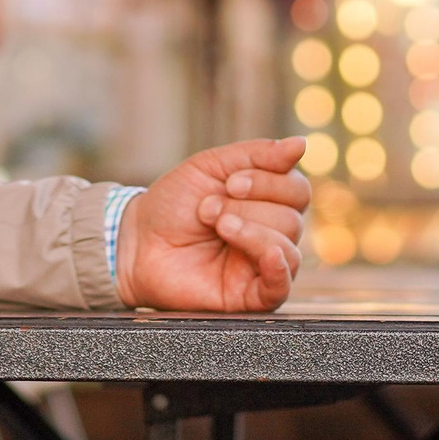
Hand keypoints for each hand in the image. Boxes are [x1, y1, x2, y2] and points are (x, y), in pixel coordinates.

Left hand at [118, 138, 309, 311]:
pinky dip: (279, 268)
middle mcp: (272, 234)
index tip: (231, 183)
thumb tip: (302, 143)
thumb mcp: (211, 165)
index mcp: (268, 202)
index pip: (297, 189)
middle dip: (247, 208)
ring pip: (287, 248)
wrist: (136, 241)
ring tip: (217, 226)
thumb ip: (257, 154)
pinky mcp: (249, 296)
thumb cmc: (173, 204)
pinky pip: (281, 287)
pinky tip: (267, 254)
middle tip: (208, 210)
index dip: (268, 182)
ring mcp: (262, 266)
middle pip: (293, 218)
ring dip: (251, 231)